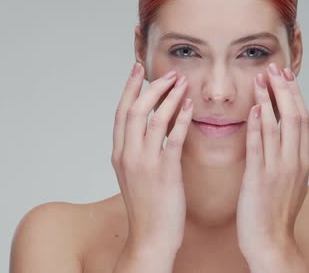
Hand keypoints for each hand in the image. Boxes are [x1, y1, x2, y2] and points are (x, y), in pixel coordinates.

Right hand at [111, 63, 192, 257]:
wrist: (150, 237)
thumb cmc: (147, 208)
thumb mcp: (134, 176)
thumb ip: (137, 152)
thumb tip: (148, 130)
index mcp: (119, 154)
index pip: (121, 112)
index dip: (130, 88)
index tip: (138, 70)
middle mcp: (128, 155)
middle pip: (133, 109)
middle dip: (150, 87)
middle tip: (167, 73)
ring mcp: (144, 163)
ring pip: (152, 119)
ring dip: (168, 96)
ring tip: (182, 82)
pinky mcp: (164, 172)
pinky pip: (172, 137)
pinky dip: (180, 118)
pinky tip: (189, 105)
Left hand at [236, 63, 308, 261]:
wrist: (271, 241)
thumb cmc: (274, 212)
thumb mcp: (288, 181)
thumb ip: (285, 157)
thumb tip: (277, 134)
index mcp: (302, 161)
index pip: (302, 119)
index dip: (294, 95)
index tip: (285, 75)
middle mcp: (294, 162)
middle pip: (294, 116)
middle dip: (284, 90)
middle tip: (274, 68)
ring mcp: (278, 170)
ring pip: (277, 126)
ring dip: (269, 100)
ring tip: (261, 79)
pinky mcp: (259, 178)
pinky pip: (259, 147)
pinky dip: (257, 126)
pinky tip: (253, 109)